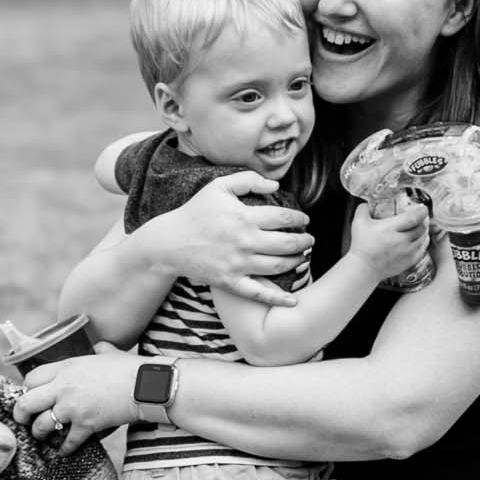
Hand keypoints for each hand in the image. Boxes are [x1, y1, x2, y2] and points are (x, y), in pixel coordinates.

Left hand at [12, 343, 141, 454]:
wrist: (145, 386)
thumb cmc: (129, 368)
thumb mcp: (109, 353)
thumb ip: (99, 350)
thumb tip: (99, 346)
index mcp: (66, 367)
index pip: (31, 379)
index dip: (27, 389)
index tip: (30, 396)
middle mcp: (64, 387)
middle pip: (26, 403)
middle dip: (21, 414)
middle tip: (23, 420)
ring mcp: (73, 407)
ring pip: (42, 425)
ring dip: (40, 433)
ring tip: (43, 435)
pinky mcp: (85, 425)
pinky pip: (67, 442)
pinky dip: (64, 449)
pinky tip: (64, 451)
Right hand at [146, 173, 313, 306]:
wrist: (169, 242)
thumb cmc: (195, 212)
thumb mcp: (218, 187)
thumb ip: (248, 180)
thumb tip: (276, 185)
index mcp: (244, 216)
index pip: (284, 218)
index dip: (299, 219)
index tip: (304, 220)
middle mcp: (244, 241)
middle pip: (287, 243)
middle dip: (304, 242)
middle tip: (309, 240)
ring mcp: (238, 264)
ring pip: (279, 266)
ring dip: (296, 261)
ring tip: (302, 257)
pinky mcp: (231, 282)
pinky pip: (259, 293)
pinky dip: (279, 298)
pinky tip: (294, 299)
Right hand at [347, 197, 431, 283]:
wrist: (364, 268)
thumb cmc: (361, 246)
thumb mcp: (358, 223)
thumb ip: (363, 209)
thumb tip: (367, 203)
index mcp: (391, 228)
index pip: (414, 217)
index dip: (421, 211)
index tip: (422, 208)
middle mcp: (402, 240)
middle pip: (422, 227)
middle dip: (425, 219)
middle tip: (423, 215)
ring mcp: (407, 252)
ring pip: (424, 238)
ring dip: (425, 230)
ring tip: (422, 225)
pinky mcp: (409, 261)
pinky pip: (423, 250)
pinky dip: (424, 242)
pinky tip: (421, 238)